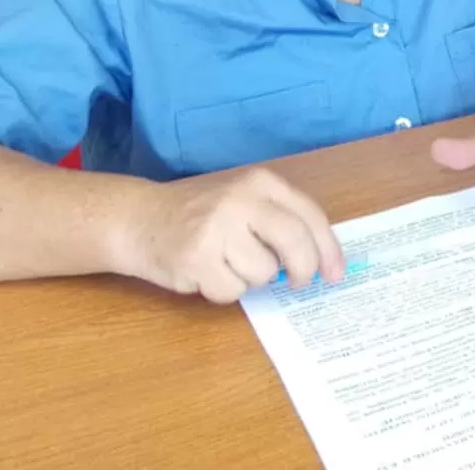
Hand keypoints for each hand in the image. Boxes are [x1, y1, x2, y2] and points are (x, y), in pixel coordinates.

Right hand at [122, 166, 343, 304]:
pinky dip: (224, 291)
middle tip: (298, 283)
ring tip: (227, 264)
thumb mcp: (244, 201)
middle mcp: (241, 200)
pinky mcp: (195, 258)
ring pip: (263, 274)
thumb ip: (279, 221)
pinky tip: (206, 273)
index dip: (328, 249)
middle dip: (303, 270)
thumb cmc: (201, 214)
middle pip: (294, 242)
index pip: (310, 215)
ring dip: (251, 280)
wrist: (138, 218)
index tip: (336, 273)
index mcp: (260, 182)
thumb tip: (321, 261)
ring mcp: (216, 228)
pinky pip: (232, 291)